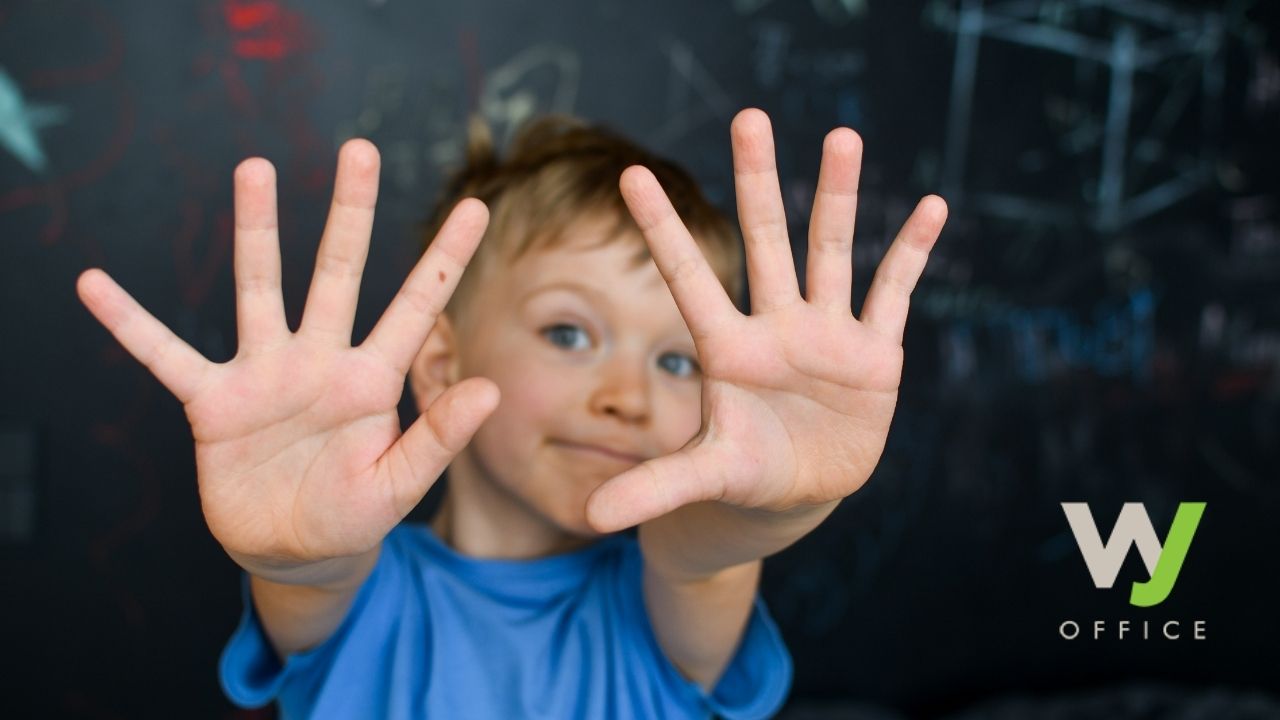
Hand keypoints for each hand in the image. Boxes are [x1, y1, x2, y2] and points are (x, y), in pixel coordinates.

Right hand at [76, 140, 497, 579]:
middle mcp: (319, 361)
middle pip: (337, 273)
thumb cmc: (354, 514)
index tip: (475, 206)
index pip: (415, 307)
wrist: (295, 551)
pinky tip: (96, 287)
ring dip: (256, 232)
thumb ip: (439, 438)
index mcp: (371, 380)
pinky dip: (130, 325)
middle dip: (350, 214)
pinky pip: (164, 356)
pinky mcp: (213, 403)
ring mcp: (264, 375)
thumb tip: (493, 389)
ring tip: (255, 168)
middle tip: (361, 149)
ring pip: (259, 289)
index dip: (444, 259)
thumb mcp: (400, 484)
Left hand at [586, 109, 946, 532]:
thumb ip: (653, 487)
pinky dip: (910, 251)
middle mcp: (773, 325)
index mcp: (727, 348)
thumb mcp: (702, 477)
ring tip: (842, 134)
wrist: (799, 491)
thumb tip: (589, 518)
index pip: (689, 278)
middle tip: (748, 118)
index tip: (630, 174)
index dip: (662, 229)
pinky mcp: (873, 353)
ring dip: (838, 196)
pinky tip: (929, 206)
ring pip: (830, 251)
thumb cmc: (742, 474)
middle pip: (765, 240)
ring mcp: (825, 333)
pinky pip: (893, 293)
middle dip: (756, 182)